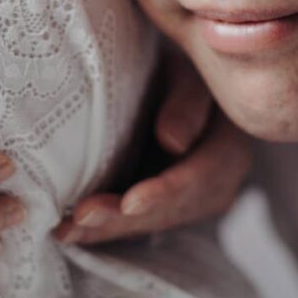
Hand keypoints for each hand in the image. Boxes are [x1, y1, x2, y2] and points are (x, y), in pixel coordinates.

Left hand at [56, 51, 249, 244]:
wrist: (185, 80)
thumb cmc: (187, 67)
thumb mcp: (192, 74)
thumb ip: (187, 103)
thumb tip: (172, 141)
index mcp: (230, 147)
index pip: (199, 177)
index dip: (164, 193)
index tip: (130, 203)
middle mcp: (220, 182)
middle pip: (171, 210)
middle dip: (124, 219)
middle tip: (80, 221)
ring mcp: (197, 199)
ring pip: (153, 222)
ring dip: (108, 228)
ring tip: (67, 230)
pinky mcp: (172, 205)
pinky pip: (141, 221)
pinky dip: (106, 226)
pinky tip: (72, 230)